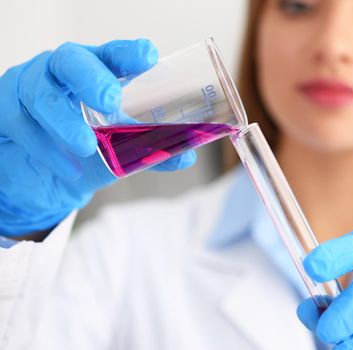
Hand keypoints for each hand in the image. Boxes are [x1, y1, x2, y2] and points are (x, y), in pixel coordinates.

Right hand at [0, 39, 195, 236]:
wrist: (38, 168)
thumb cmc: (83, 142)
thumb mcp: (118, 145)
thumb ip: (148, 148)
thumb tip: (186, 158)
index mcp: (96, 71)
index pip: (112, 55)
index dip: (128, 53)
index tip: (149, 57)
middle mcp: (62, 71)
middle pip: (71, 60)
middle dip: (91, 77)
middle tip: (111, 99)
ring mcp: (30, 86)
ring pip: (41, 95)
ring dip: (64, 122)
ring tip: (86, 146)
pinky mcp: (6, 110)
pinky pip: (20, 126)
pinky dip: (45, 149)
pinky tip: (67, 166)